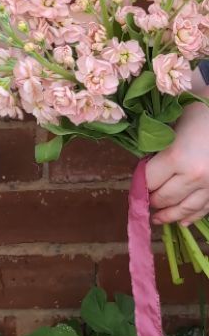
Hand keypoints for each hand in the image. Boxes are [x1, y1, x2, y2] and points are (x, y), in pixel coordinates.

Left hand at [146, 99, 208, 224]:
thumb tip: (144, 166)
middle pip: (165, 197)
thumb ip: (157, 144)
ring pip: (184, 209)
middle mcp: (193, 175)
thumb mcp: (172, 122)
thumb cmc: (198, 113)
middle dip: (152, 201)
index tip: (135, 187)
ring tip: (157, 218)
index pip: (149, 180)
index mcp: (176, 157)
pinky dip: (191, 217)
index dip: (139, 185)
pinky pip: (204, 209)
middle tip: (144, 202)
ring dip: (169, 216)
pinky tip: (183, 221)